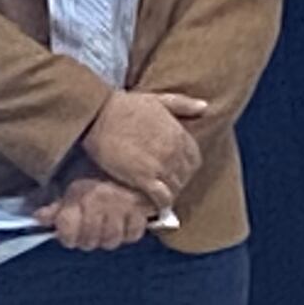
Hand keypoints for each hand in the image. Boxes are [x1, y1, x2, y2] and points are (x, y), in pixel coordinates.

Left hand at [45, 169, 157, 252]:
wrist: (130, 152)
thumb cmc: (98, 168)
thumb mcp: (73, 182)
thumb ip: (56, 204)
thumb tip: (39, 218)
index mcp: (82, 195)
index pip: (68, 232)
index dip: (66, 236)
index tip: (68, 233)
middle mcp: (102, 203)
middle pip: (89, 241)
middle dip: (85, 239)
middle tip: (86, 230)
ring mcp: (124, 208)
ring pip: (111, 241)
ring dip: (106, 238)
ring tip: (104, 228)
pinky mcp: (143, 210)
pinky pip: (133, 235)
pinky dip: (127, 233)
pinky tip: (122, 224)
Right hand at [79, 88, 209, 211]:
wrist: (99, 116)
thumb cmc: (126, 106)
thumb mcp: (158, 100)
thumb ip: (183, 105)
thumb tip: (204, 107)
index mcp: (179, 134)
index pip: (194, 159)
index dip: (186, 167)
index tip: (176, 170)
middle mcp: (174, 152)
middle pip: (185, 176)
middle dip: (177, 181)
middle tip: (165, 184)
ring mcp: (160, 166)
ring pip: (175, 188)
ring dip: (169, 193)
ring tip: (158, 195)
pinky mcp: (143, 178)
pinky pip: (160, 197)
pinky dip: (160, 203)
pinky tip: (154, 204)